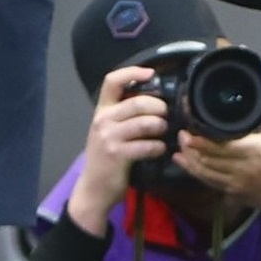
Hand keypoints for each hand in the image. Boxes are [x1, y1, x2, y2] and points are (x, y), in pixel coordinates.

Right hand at [65, 66, 168, 234]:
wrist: (93, 188)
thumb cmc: (107, 158)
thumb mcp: (110, 130)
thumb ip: (125, 114)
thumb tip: (156, 100)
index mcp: (101, 110)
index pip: (112, 81)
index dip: (132, 72)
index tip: (151, 73)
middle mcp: (102, 120)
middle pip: (137, 101)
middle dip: (159, 107)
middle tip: (167, 115)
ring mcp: (108, 137)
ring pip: (145, 122)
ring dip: (161, 126)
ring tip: (164, 132)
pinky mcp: (117, 154)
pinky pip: (146, 145)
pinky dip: (158, 147)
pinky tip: (159, 150)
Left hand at [175, 108, 260, 212]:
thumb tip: (251, 96)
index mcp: (253, 150)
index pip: (220, 146)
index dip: (200, 140)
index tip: (189, 129)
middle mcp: (241, 167)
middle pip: (208, 158)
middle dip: (190, 147)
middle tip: (182, 134)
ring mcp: (234, 182)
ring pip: (204, 171)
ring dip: (189, 159)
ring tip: (180, 147)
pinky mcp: (231, 191)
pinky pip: (207, 181)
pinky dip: (193, 172)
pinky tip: (183, 163)